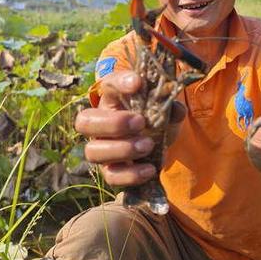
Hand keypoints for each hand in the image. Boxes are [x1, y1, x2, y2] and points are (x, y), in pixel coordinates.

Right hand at [74, 70, 185, 186]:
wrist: (157, 144)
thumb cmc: (154, 119)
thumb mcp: (165, 110)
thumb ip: (171, 108)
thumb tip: (176, 110)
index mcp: (112, 99)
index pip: (107, 85)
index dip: (119, 83)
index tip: (137, 83)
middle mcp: (99, 123)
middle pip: (84, 122)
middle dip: (113, 123)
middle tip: (140, 123)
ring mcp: (101, 149)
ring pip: (93, 152)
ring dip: (123, 149)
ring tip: (149, 145)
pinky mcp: (110, 171)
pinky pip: (111, 177)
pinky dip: (131, 174)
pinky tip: (150, 169)